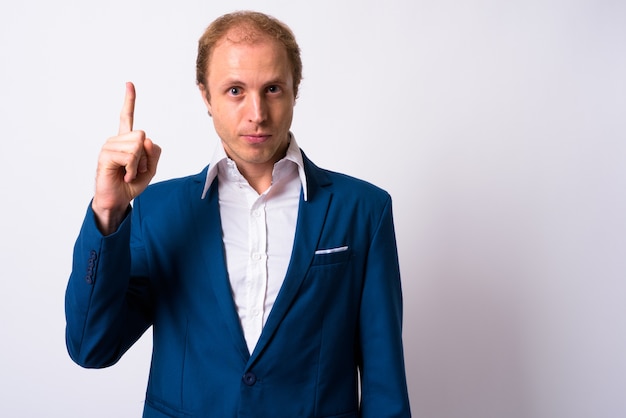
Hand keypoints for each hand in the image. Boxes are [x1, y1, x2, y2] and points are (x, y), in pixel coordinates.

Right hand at [92, 82, 161, 234]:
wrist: (118, 199)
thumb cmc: (131, 184)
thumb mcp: (151, 168)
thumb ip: (154, 153)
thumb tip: (146, 140)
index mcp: (126, 140)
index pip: (127, 117)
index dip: (129, 100)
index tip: (129, 83)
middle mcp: (116, 139)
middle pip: (142, 136)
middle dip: (145, 156)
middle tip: (136, 169)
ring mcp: (109, 146)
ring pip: (137, 147)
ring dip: (138, 165)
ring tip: (128, 172)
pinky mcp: (105, 155)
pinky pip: (129, 157)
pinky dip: (131, 170)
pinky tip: (123, 175)